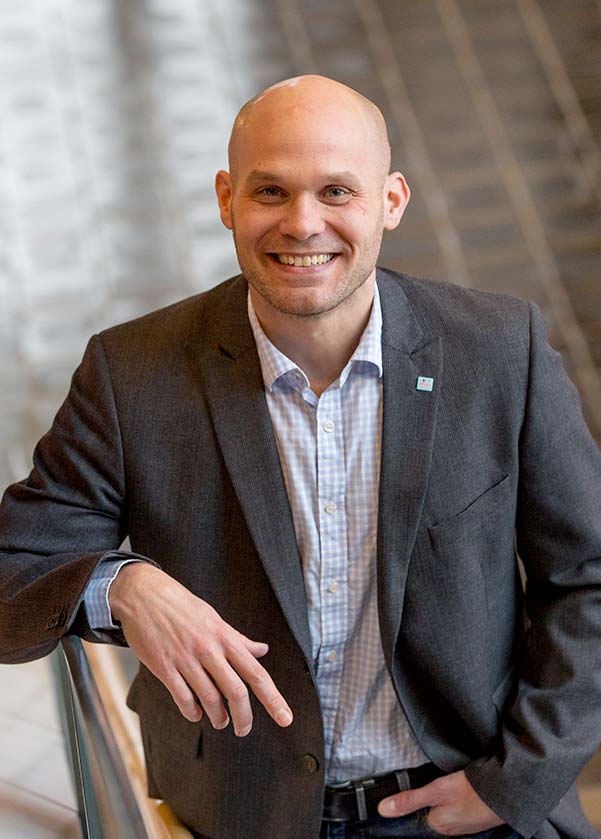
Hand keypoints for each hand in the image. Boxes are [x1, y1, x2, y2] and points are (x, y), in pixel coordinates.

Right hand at [109, 563, 292, 735]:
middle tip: (243, 729)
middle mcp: (209, 649)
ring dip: (218, 717)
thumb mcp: (215, 618)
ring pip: (210, 699)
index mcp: (225, 637)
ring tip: (220, 721)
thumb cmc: (181, 606)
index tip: (285, 718)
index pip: (256, 673)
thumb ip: (238, 639)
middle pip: (236, 692)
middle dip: (243, 717)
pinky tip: (195, 714)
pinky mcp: (164, 667)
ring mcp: (186, 659)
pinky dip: (192, 712)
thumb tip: (262, 650)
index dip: (273, 698)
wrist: (144, 595)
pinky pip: (183, 698)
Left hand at [378, 770, 503, 835]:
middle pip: (428, 816)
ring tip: (438, 787)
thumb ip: (409, 800)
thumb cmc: (471, 792)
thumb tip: (382, 810)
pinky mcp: (473, 817)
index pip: (413, 822)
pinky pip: (455, 810)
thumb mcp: (436, 791)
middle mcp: (448, 830)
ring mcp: (462, 824)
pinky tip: (453, 791)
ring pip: (441, 812)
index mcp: (436, 827)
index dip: (407, 809)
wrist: (505, 791)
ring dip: (438, 802)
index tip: (403, 798)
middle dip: (423, 803)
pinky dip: (451, 801)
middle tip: (424, 787)